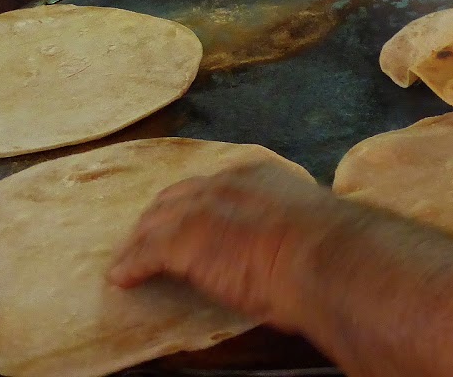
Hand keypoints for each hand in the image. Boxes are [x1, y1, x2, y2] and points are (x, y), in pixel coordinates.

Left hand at [107, 165, 389, 328]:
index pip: (213, 186)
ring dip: (140, 242)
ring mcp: (200, 209)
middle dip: (159, 216)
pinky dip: (132, 265)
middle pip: (177, 197)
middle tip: (146, 236)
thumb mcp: (310, 220)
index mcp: (257, 174)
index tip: (188, 217)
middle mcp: (224, 183)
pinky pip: (146, 253)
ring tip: (127, 260)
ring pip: (157, 223)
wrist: (322, 256)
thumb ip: (290, 222)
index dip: (195, 203)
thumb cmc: (329, 246)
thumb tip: (296, 239)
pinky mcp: (182, 242)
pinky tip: (123, 278)